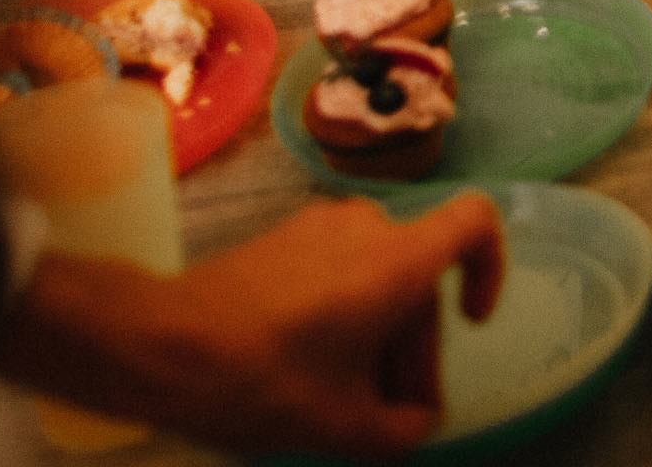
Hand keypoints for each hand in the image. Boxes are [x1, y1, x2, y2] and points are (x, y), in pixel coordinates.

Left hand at [1, 191, 504, 460]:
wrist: (158, 347)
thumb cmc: (261, 382)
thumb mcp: (343, 428)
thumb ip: (402, 430)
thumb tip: (416, 421)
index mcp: (395, 260)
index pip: (476, 222)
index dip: (493, 268)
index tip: (472, 320)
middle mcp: (366, 226)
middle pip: (419, 279)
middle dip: (413, 349)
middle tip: (388, 413)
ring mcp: (319, 225)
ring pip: (377, 277)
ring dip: (375, 337)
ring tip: (341, 399)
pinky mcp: (282, 237)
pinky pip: (338, 270)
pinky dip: (340, 316)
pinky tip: (304, 370)